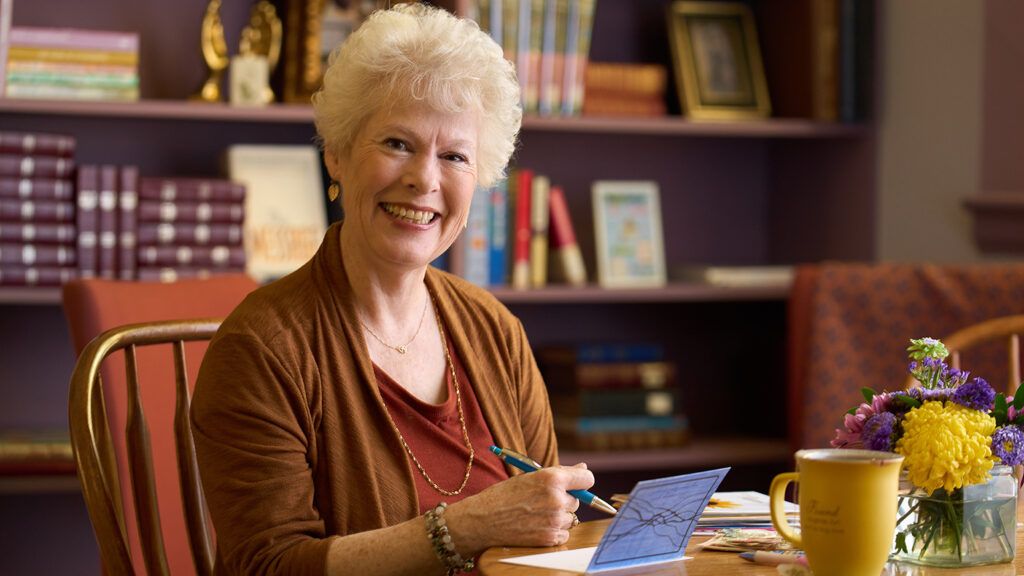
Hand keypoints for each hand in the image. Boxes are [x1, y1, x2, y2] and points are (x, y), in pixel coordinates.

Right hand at [445, 462, 593, 553]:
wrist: (482, 520)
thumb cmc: (503, 495)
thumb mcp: (529, 476)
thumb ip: (559, 473)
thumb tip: (583, 470)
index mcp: (552, 478)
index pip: (586, 479)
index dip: (582, 481)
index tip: (578, 484)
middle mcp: (557, 498)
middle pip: (577, 500)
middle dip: (565, 499)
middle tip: (542, 501)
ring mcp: (555, 520)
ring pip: (571, 517)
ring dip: (559, 516)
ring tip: (536, 514)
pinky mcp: (551, 538)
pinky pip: (565, 533)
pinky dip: (555, 531)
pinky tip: (536, 525)